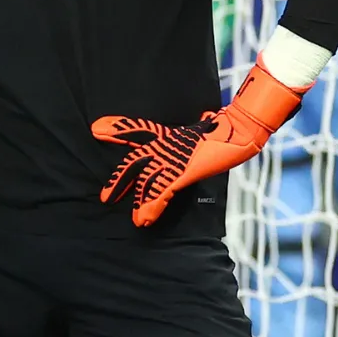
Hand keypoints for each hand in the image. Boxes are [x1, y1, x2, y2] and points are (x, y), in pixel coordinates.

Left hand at [91, 61, 307, 226]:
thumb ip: (204, 124)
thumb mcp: (209, 125)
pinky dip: (151, 207)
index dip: (117, 128)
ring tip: (133, 219)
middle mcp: (167, 145)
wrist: (241, 129)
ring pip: (146, 181)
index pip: (138, 128)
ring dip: (137, 201)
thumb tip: (209, 115)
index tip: (97, 128)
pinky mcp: (182, 170)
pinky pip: (160, 192)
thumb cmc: (227, 128)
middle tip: (105, 196)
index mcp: (170, 134)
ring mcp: (173, 157)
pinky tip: (144, 220)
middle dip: (119, 178)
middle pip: (135, 160)